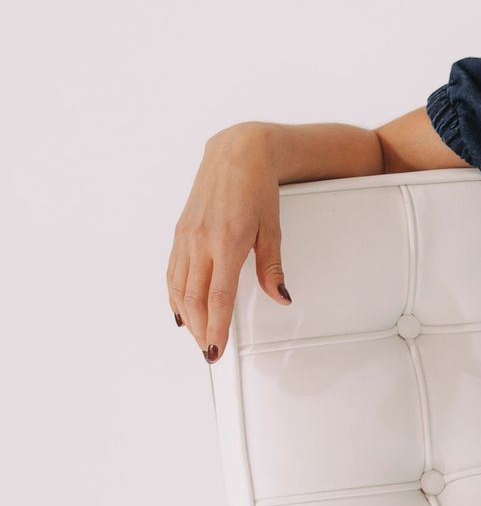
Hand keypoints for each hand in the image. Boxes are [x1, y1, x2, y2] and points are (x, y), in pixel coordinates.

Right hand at [168, 124, 291, 363]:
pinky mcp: (180, 230)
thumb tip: (281, 297)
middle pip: (194, 298)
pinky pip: (173, 270)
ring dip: (186, 316)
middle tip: (208, 351)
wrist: (236, 154)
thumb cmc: (257, 189)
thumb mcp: (273, 230)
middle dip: (200, 329)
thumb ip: (272, 268)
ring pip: (179, 286)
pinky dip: (175, 293)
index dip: (216, 327)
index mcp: (226, 243)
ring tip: (196, 336)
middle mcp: (201, 241)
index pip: (218, 297)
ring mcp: (186, 236)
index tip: (217, 348)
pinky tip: (180, 308)